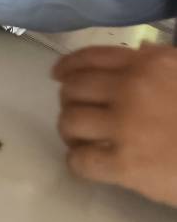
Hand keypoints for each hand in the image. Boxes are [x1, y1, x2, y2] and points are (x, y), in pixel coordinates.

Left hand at [55, 45, 176, 206]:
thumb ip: (162, 65)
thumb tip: (138, 56)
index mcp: (151, 64)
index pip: (91, 58)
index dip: (68, 68)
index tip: (58, 76)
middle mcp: (131, 88)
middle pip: (73, 90)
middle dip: (71, 103)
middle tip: (80, 115)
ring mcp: (126, 127)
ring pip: (69, 123)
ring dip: (71, 133)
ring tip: (83, 141)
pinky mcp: (126, 165)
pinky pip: (80, 161)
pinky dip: (78, 164)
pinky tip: (88, 165)